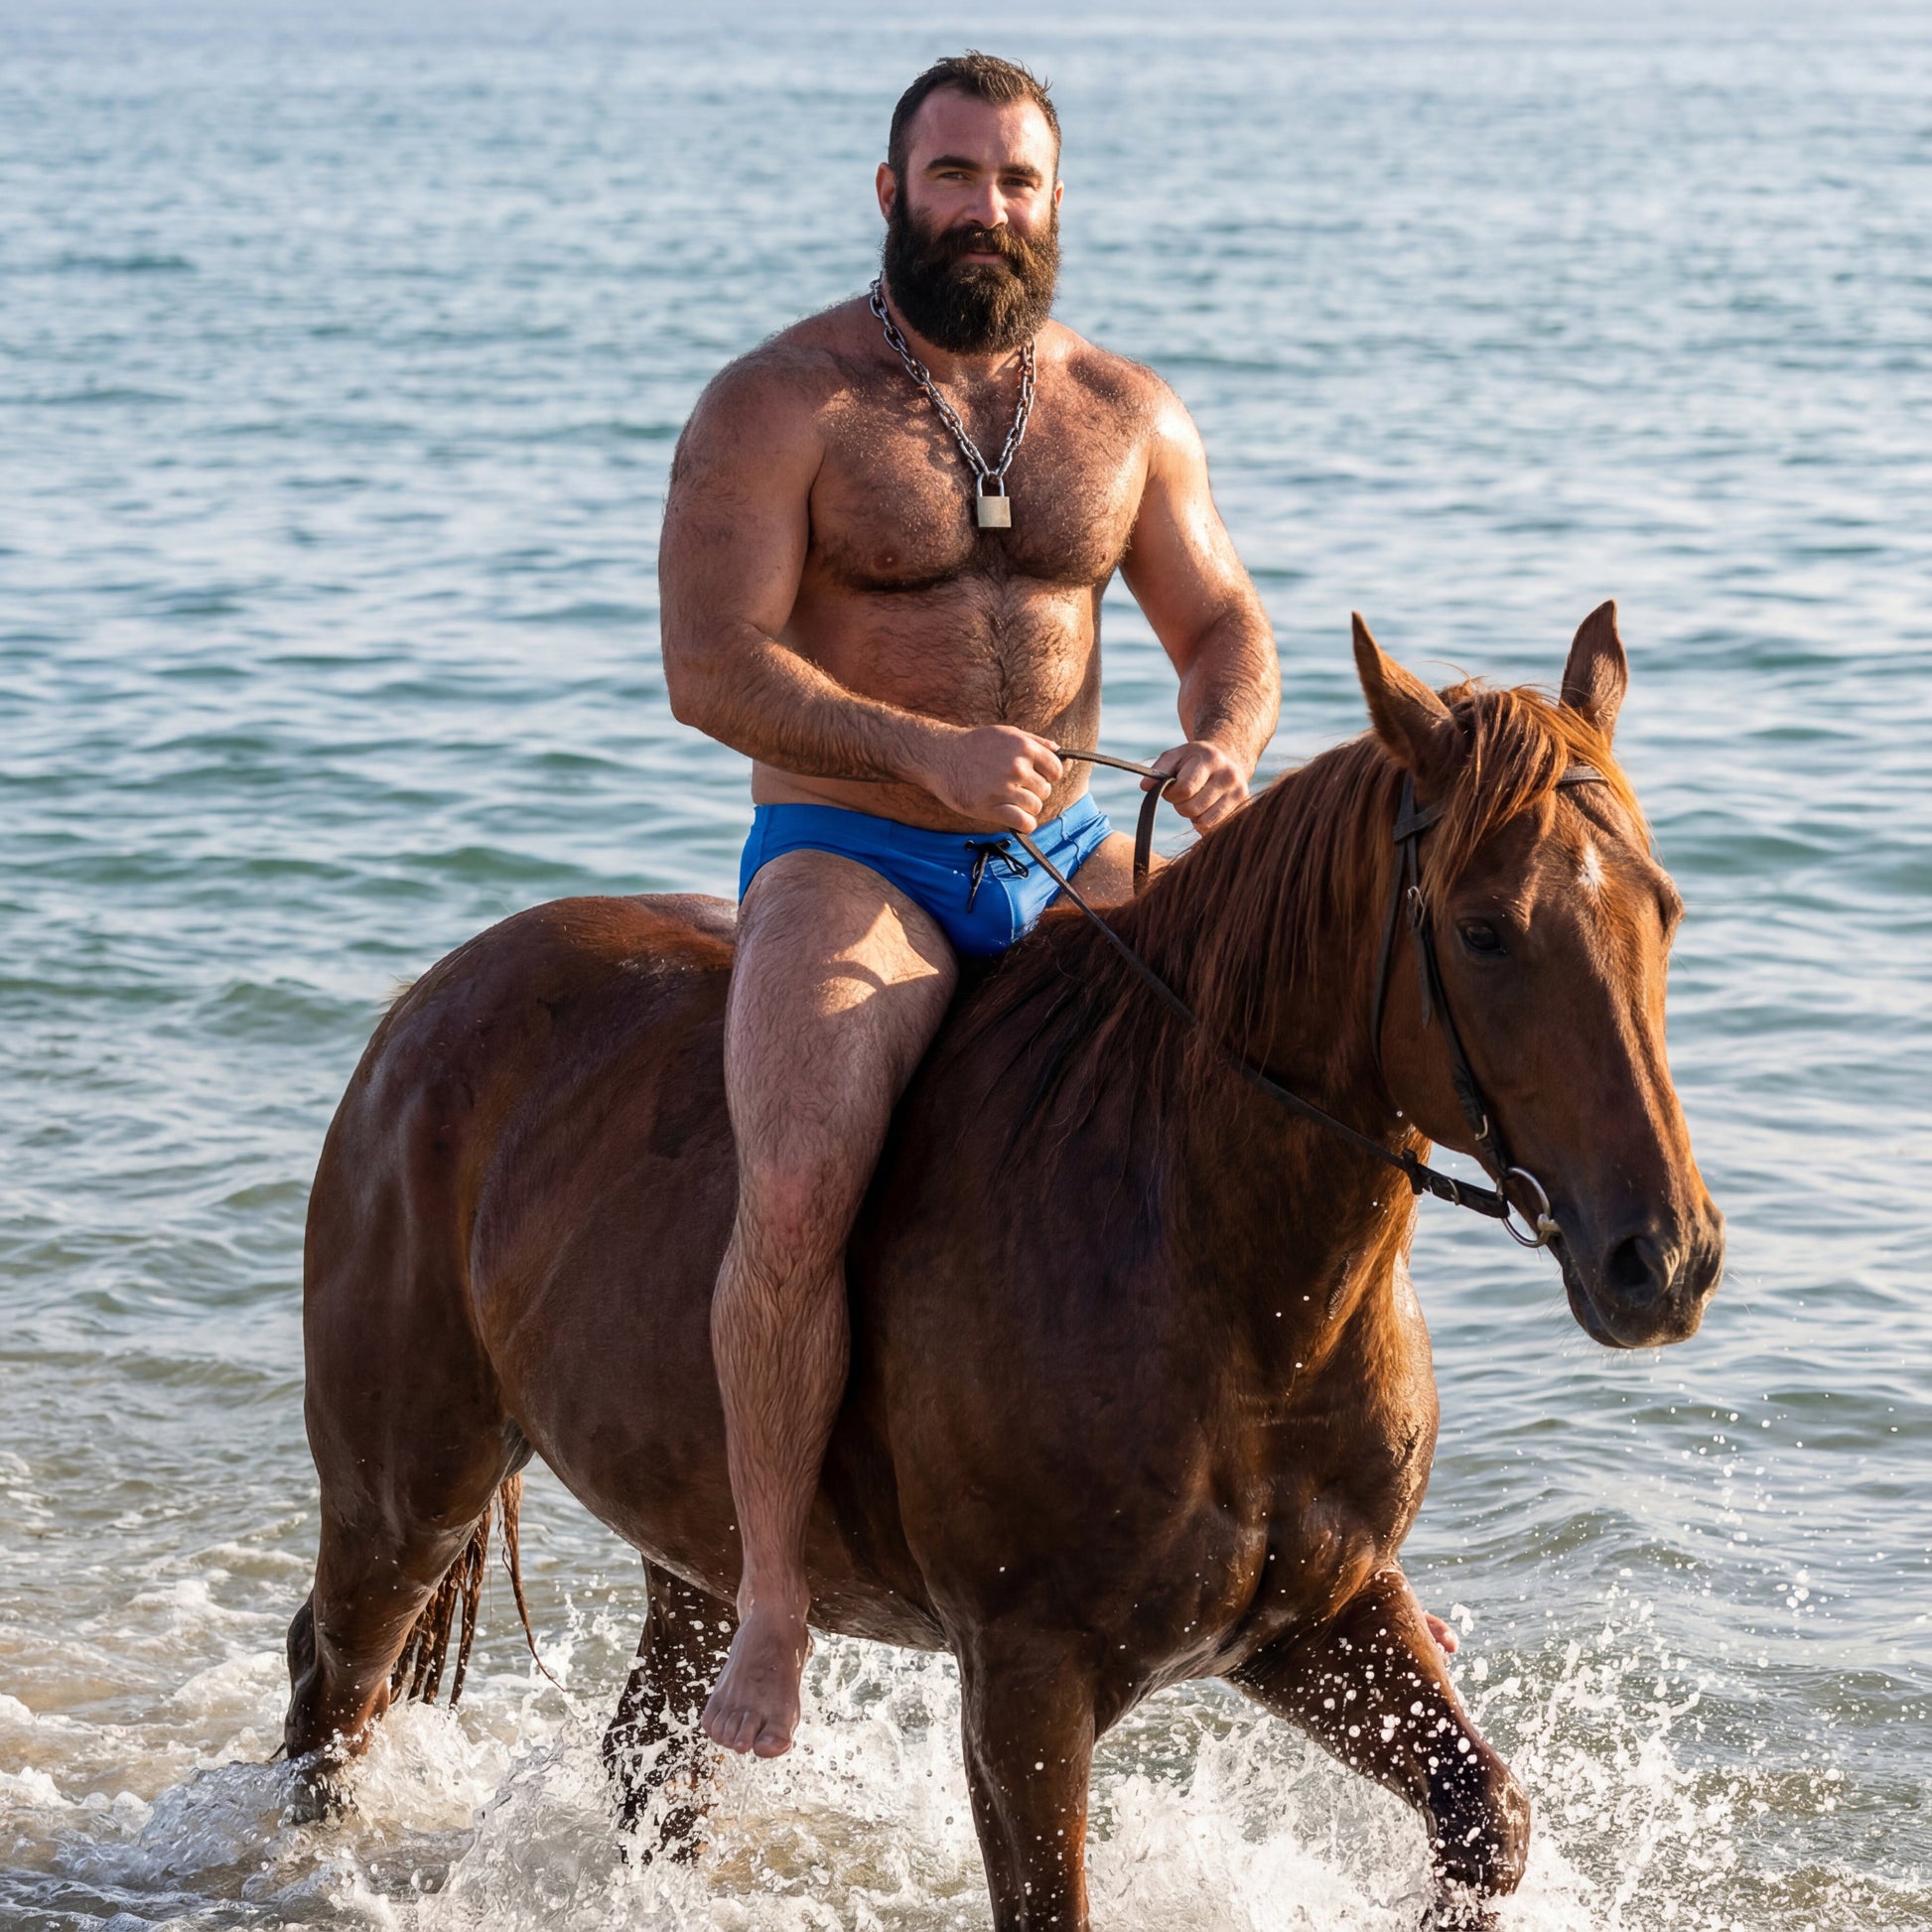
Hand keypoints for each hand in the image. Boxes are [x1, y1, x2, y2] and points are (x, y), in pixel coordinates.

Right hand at [919, 724, 1064, 832]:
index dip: (1049, 776)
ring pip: (1035, 807)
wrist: (941, 756)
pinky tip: (1016, 819)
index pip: (1056, 770)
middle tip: (1017, 790)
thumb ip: (1034, 741)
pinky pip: (1024, 823)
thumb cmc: (974, 745)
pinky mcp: (991, 807)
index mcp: (1023, 747)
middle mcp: (1016, 767)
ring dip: (1027, 808)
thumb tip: (1059, 750)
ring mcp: (1004, 788)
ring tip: (1012, 802)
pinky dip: (1025, 824)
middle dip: (1034, 792)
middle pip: (1045, 790)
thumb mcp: (1006, 733)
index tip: (1038, 778)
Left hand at [1145, 739, 1248, 831]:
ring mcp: (1239, 793)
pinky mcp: (1243, 808)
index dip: (1171, 794)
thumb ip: (1158, 770)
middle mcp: (1228, 776)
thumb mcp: (1175, 757)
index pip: (1185, 789)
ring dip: (1193, 817)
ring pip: (1204, 822)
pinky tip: (1207, 808)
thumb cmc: (1193, 760)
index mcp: (1210, 759)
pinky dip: (1205, 823)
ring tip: (1196, 802)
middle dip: (1181, 806)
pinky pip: (1215, 829)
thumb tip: (1145, 786)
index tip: (1171, 789)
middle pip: (1192, 809)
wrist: (1227, 759)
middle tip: (1184, 796)